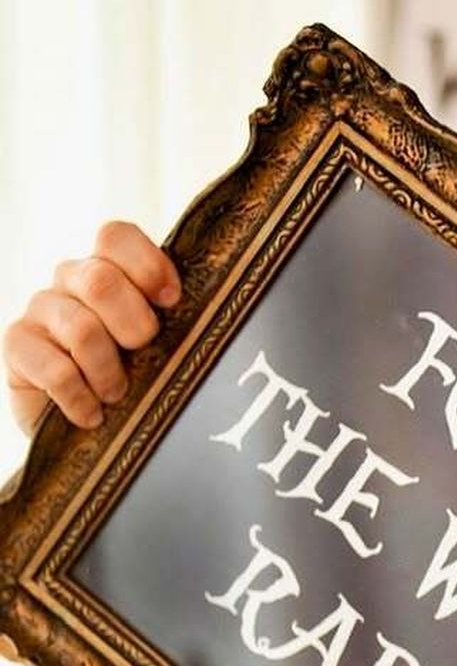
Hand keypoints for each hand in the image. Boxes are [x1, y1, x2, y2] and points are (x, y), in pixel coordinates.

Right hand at [3, 220, 180, 436]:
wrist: (82, 429)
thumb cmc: (135, 378)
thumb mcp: (164, 345)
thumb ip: (182, 320)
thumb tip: (227, 320)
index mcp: (110, 267)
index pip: (115, 235)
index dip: (147, 265)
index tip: (172, 302)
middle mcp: (71, 279)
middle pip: (100, 280)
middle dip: (134, 324)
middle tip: (144, 352)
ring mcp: (41, 309)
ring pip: (81, 328)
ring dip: (108, 372)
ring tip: (118, 394)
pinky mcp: (17, 344)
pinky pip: (55, 369)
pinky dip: (80, 398)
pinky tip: (92, 414)